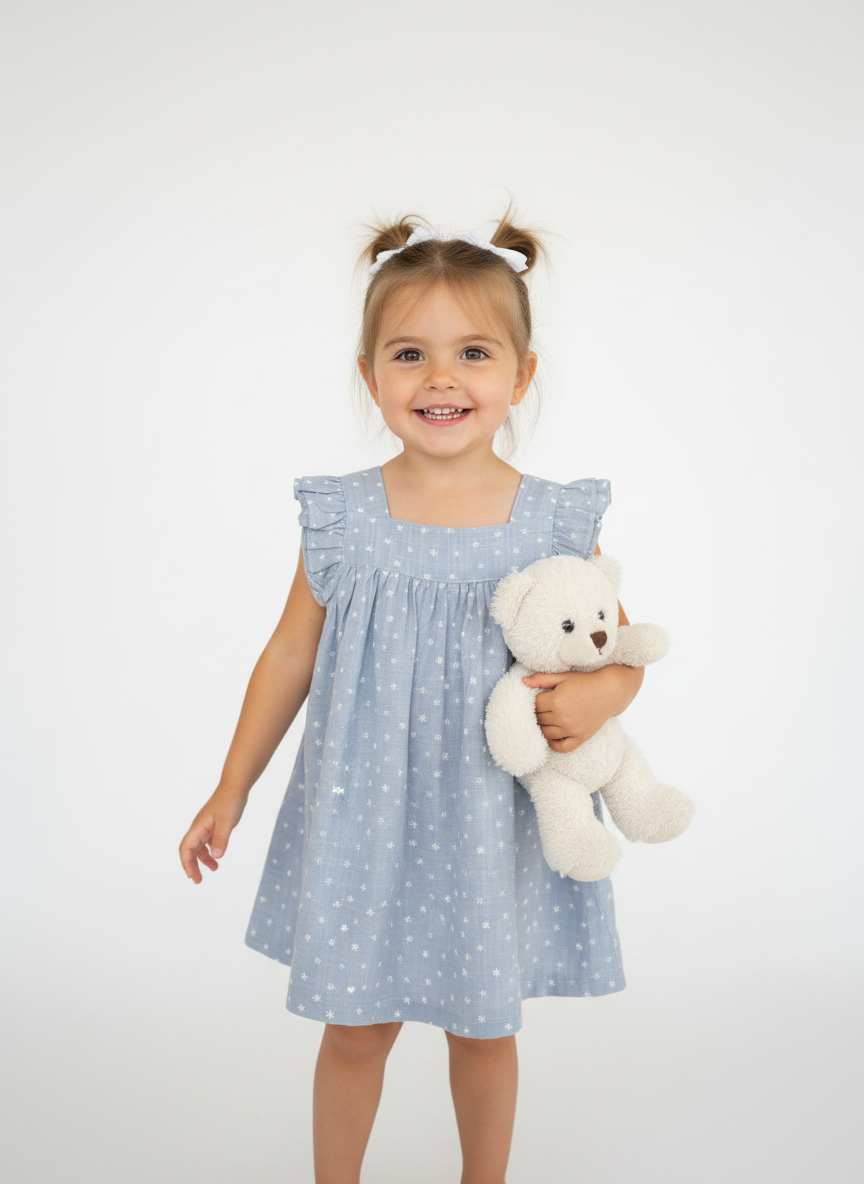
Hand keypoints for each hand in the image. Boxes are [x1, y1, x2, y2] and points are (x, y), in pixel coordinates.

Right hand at [179, 786, 248, 883]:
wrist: (235, 787)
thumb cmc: (229, 801)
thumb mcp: (226, 822)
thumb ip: (221, 838)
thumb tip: (216, 856)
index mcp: (198, 827)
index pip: (186, 848)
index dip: (187, 864)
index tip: (192, 876)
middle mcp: (199, 828)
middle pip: (190, 850)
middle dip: (192, 866)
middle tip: (198, 880)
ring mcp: (206, 826)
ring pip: (199, 847)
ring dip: (203, 859)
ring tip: (214, 869)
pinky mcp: (213, 825)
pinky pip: (208, 841)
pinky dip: (211, 851)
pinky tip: (218, 855)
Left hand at [521, 665, 642, 752]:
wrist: (609, 692)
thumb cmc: (585, 682)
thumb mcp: (563, 677)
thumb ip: (542, 679)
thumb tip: (523, 682)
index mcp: (556, 700)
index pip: (534, 706)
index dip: (534, 701)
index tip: (539, 698)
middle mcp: (563, 717)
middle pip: (539, 720)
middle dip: (537, 714)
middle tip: (542, 709)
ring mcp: (571, 729)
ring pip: (546, 734)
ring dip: (543, 727)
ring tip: (546, 719)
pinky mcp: (580, 738)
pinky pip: (561, 747)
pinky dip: (553, 744)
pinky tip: (552, 736)